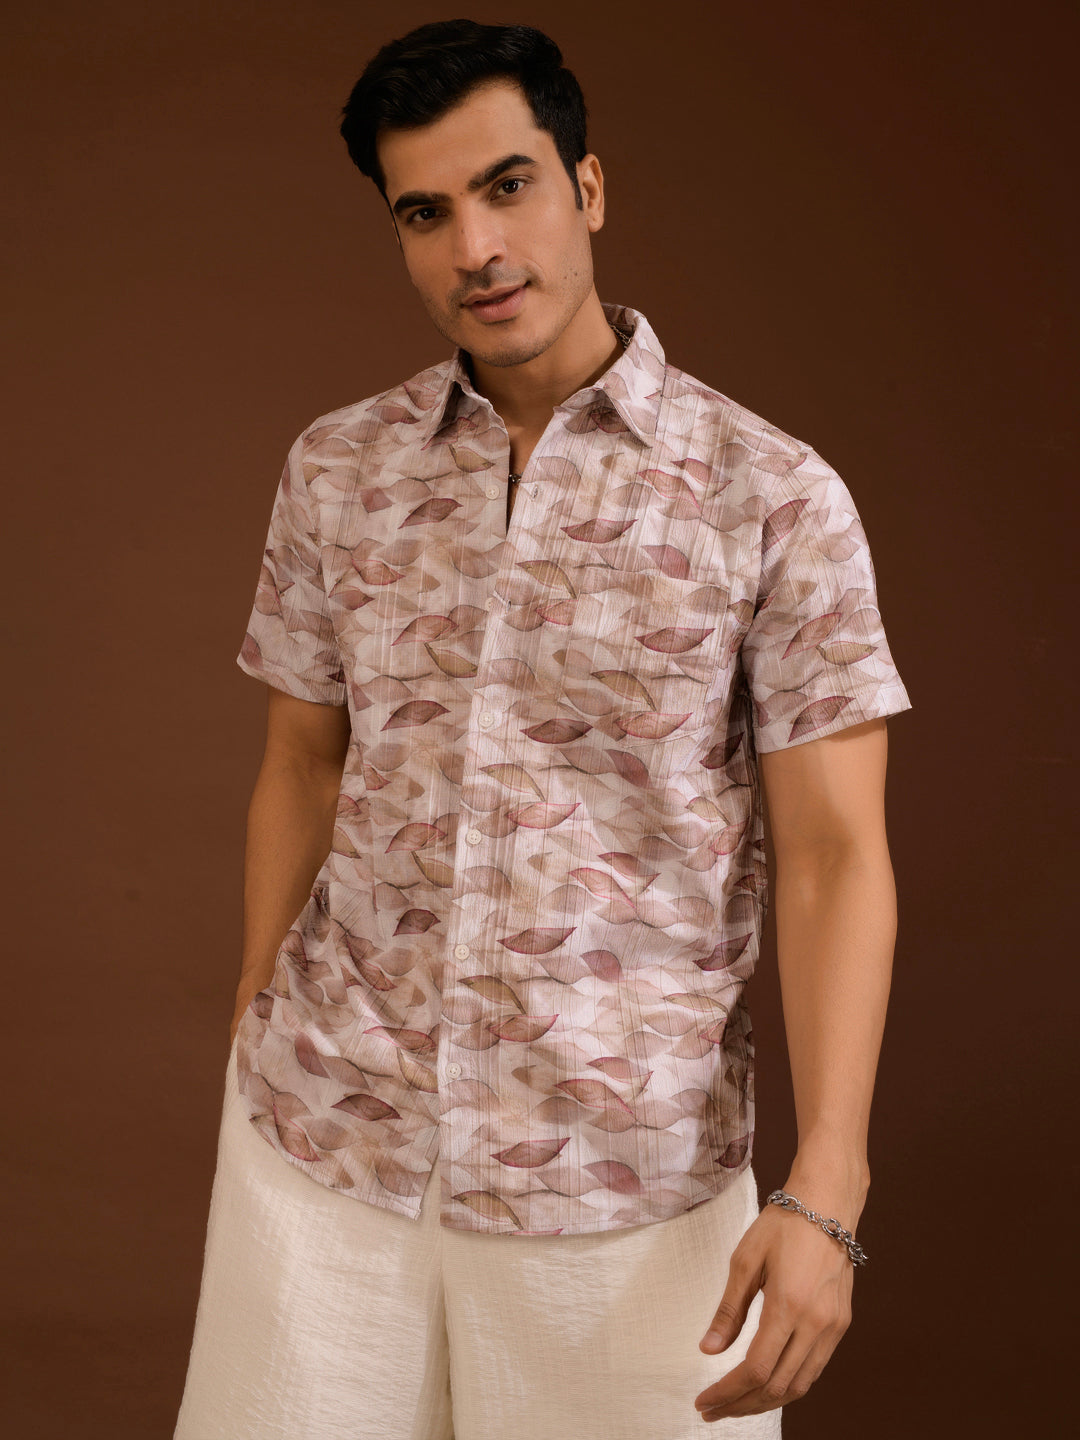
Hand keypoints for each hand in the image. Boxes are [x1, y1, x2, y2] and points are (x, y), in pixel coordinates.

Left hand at [693, 1200, 853, 1420]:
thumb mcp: (745, 1260)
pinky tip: (765, 1383)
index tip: (703, 1401)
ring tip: (734, 1403)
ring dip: (765, 1401)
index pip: (756, 1370)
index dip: (727, 1393)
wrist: (827, 1203)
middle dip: (741, 1404)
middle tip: (712, 1409)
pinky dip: (787, 1384)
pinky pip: (813, 1369)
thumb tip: (708, 1350)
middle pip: (777, 1386)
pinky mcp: (840, 1324)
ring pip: (799, 1385)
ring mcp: (833, 1327)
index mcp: (789, 1305)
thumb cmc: (783, 1225)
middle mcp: (816, 1323)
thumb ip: (729, 1310)